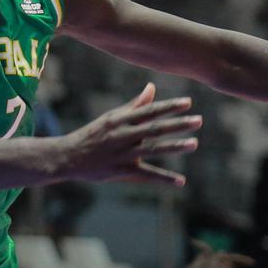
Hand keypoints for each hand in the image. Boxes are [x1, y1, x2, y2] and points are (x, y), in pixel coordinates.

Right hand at [59, 83, 202, 185]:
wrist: (68, 156)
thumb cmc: (93, 134)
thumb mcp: (111, 118)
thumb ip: (134, 105)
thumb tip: (152, 87)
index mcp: (120, 119)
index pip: (149, 111)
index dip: (169, 107)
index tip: (188, 102)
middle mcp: (122, 135)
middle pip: (154, 128)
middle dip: (177, 124)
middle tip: (198, 120)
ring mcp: (122, 153)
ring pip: (153, 149)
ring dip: (174, 146)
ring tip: (194, 143)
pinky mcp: (121, 170)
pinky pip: (146, 174)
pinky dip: (163, 178)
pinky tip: (180, 181)